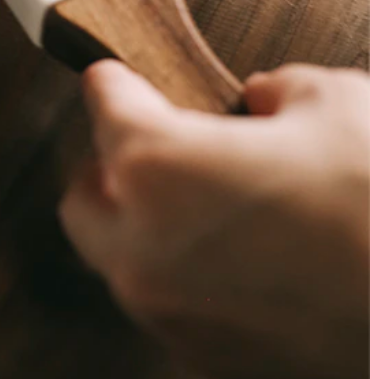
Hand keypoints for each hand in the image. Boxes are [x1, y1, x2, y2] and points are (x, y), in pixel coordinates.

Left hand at [59, 61, 369, 378]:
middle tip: (156, 146)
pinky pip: (173, 310)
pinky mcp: (210, 368)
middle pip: (88, 196)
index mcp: (156, 167)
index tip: (116, 76)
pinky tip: (243, 264)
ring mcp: (171, 319)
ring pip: (122, 261)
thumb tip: (263, 103)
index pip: (104, 104)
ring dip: (146, 227)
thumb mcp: (337, 107)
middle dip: (112, 166)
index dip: (115, 82)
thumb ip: (278, 93)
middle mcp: (141, 248)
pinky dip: (189, 281)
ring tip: (205, 207)